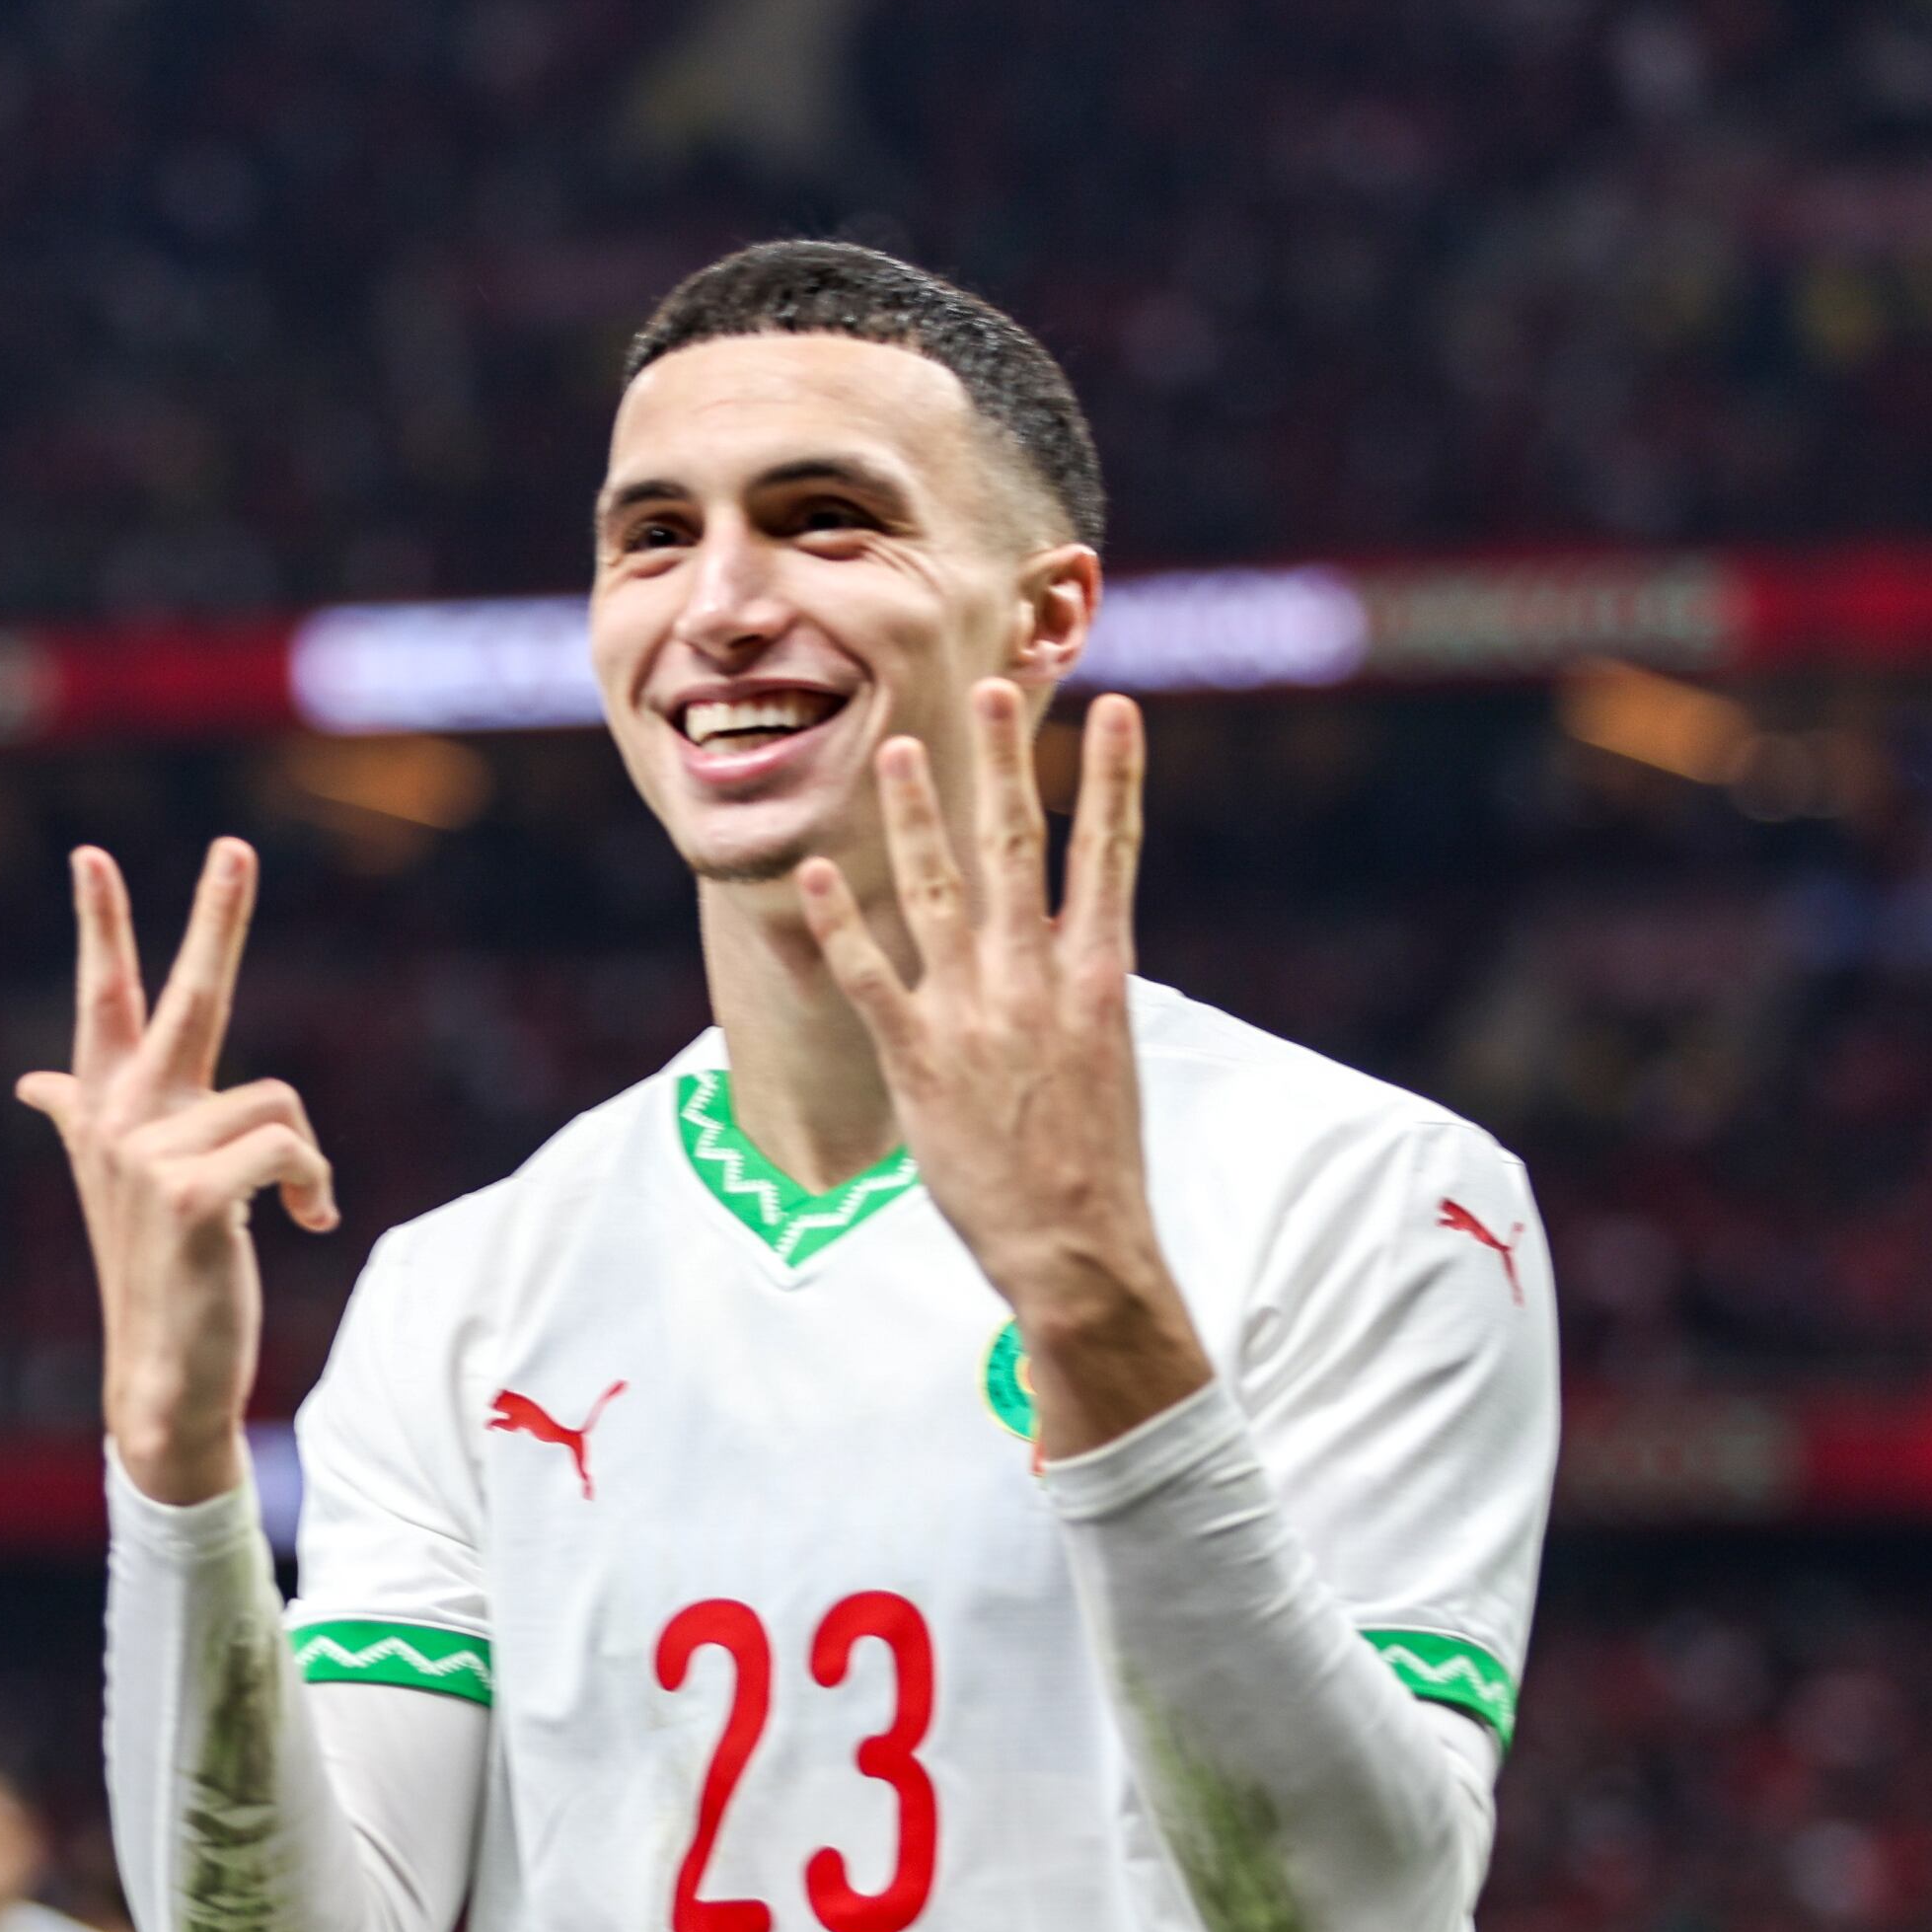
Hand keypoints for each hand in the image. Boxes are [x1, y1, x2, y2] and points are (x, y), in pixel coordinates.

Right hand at [16, 842, 331, 1507]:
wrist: (161, 1376)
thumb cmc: (160, 1274)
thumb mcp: (122, 1185)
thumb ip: (81, 1117)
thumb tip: (34, 1084)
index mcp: (108, 1111)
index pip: (102, 999)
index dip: (99, 924)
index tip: (92, 856)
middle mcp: (120, 1121)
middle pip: (186, 997)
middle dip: (214, 916)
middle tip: (235, 847)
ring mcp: (150, 1155)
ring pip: (277, 1101)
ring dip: (304, 1159)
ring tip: (289, 1208)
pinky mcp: (194, 1192)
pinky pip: (291, 1146)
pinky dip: (313, 1185)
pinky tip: (301, 1225)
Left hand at [792, 688, 1208, 1458]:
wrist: (1076, 1246)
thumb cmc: (1095, 1164)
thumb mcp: (1109, 1061)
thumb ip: (1082, 993)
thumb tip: (1076, 945)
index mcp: (1099, 975)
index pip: (1112, 854)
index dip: (1115, 778)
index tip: (1116, 710)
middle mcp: (1036, 978)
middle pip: (1016, 847)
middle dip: (1004, 762)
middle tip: (991, 685)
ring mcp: (975, 1013)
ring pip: (936, 891)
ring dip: (915, 815)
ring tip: (893, 748)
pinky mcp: (919, 1058)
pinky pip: (870, 976)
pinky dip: (840, 923)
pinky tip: (815, 873)